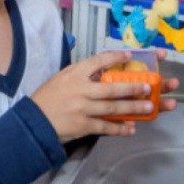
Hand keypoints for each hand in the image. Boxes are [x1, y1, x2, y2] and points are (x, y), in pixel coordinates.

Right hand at [31, 50, 178, 142]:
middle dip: (132, 88)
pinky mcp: (82, 126)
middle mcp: (80, 91)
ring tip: (149, 107)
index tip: (129, 55)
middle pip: (112, 88)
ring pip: (113, 108)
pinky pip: (105, 127)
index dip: (115, 57)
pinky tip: (131, 128)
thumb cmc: (47, 98)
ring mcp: (82, 109)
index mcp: (74, 75)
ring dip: (132, 108)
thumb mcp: (60, 79)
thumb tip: (101, 70)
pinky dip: (119, 129)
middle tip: (147, 87)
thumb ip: (79, 74)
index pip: (97, 62)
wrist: (33, 121)